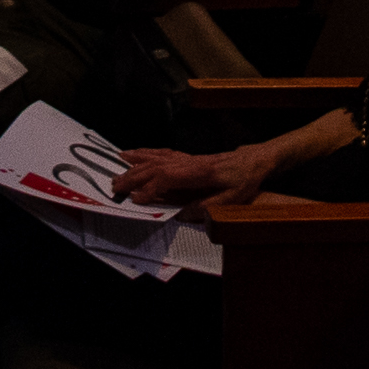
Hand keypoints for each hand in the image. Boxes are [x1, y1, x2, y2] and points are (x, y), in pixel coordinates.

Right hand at [110, 144, 262, 207]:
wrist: (253, 162)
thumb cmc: (244, 181)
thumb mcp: (231, 200)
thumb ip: (206, 208)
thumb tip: (181, 214)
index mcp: (200, 172)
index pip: (168, 177)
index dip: (150, 188)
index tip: (136, 199)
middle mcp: (189, 162)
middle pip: (156, 166)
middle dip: (134, 176)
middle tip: (115, 187)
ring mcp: (187, 157)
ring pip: (156, 158)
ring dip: (135, 164)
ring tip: (117, 169)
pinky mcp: (186, 157)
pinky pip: (161, 153)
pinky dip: (144, 153)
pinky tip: (134, 155)